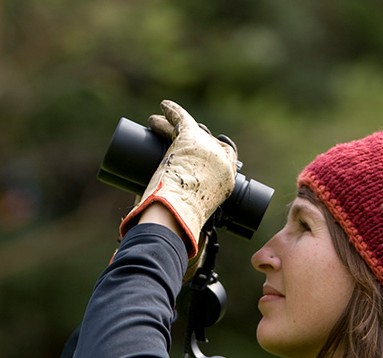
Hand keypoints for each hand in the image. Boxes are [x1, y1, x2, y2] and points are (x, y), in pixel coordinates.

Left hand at [119, 100, 237, 257]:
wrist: (174, 217)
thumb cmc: (180, 226)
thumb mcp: (191, 221)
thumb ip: (183, 222)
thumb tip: (165, 226)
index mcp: (227, 182)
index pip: (227, 157)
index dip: (213, 152)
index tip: (199, 153)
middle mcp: (222, 162)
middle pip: (208, 141)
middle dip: (193, 138)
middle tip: (173, 142)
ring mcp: (206, 149)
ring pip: (189, 129)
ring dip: (172, 125)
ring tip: (155, 125)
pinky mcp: (189, 139)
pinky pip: (180, 119)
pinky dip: (171, 111)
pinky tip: (162, 107)